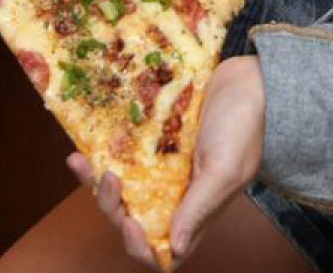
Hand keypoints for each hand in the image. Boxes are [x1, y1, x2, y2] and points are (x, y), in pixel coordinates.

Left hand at [68, 55, 266, 266]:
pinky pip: (120, 157)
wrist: (250, 80)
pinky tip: (83, 147)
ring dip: (96, 183)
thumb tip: (176, 248)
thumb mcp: (225, 170)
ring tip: (82, 162)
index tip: (131, 222)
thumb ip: (199, 208)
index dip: (141, 247)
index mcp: (197, 213)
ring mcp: (162, 171)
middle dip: (111, 207)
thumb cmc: (247, 126)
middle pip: (131, 221)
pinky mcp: (153, 145)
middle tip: (109, 180)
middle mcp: (176, 197)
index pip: (163, 252)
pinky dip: (99, 156)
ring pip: (120, 190)